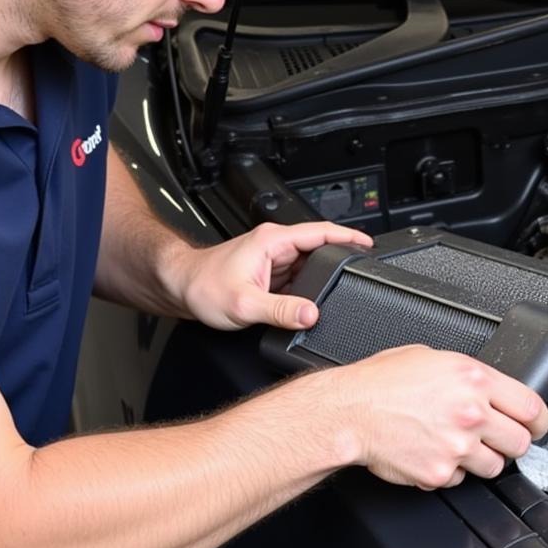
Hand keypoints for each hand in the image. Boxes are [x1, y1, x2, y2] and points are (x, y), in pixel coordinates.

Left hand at [166, 221, 371, 329]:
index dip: (349, 236)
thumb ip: (281, 310)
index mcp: (273, 241)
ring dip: (320, 279)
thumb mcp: (244, 304)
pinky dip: (307, 289)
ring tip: (330, 294)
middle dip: (338, 263)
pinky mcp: (269, 274)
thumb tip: (311, 315)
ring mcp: (272, 259)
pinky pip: (297, 278)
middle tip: (356, 278)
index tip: (369, 244)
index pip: (321, 232)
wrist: (178, 288)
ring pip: (308, 266)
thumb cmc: (202, 287)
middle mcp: (275, 246)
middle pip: (318, 249)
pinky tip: (307, 302)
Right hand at [328, 346, 547, 488]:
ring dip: (480, 460)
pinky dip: (449, 472)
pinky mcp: (440, 473)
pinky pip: (459, 480)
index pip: (531, 406)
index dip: (538, 420)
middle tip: (494, 438)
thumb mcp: (430, 358)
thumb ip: (467, 376)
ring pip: (494, 467)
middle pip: (520, 442)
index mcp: (474, 378)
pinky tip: (431, 453)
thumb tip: (487, 389)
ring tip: (455, 445)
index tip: (535, 425)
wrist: (349, 412)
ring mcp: (458, 446)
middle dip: (510, 442)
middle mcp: (471, 412)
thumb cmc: (380, 382)